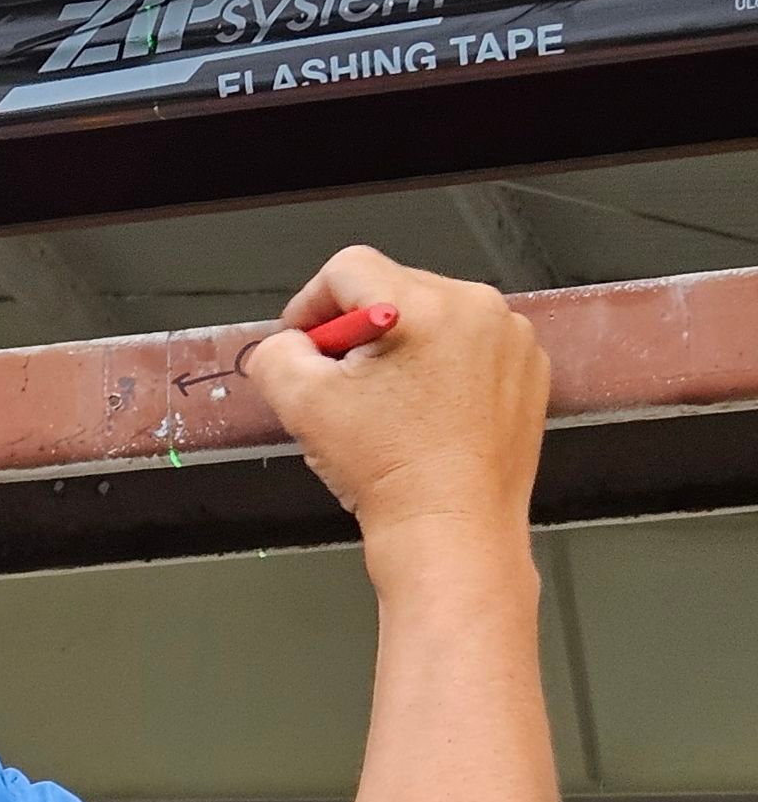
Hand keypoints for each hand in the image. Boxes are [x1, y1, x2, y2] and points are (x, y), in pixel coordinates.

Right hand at [245, 246, 548, 550]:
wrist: (451, 532)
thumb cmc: (392, 476)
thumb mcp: (304, 407)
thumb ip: (276, 356)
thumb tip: (283, 344)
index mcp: (423, 307)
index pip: (349, 269)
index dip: (311, 304)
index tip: (302, 342)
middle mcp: (476, 309)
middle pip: (394, 290)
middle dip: (359, 332)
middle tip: (342, 385)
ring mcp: (509, 339)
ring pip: (433, 318)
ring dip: (402, 349)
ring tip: (388, 406)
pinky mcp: (527, 370)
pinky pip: (471, 347)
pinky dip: (442, 370)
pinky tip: (424, 414)